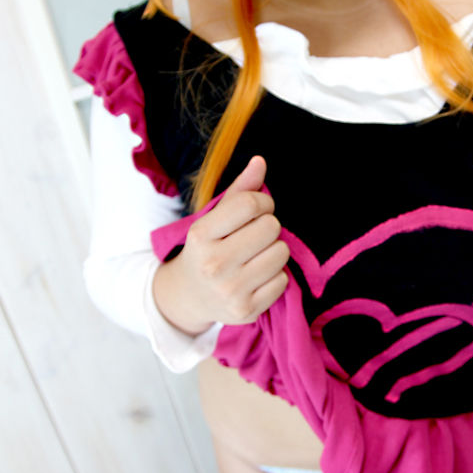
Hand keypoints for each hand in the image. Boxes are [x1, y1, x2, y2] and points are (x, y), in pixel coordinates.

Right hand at [152, 156, 289, 332]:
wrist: (189, 297)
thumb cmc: (208, 249)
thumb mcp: (214, 219)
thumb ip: (239, 190)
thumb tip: (260, 161)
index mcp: (201, 235)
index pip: (250, 203)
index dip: (263, 202)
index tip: (258, 209)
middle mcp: (214, 264)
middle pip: (271, 227)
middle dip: (268, 227)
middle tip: (254, 236)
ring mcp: (230, 290)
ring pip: (281, 253)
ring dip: (274, 251)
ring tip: (255, 256)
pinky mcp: (246, 311)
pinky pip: (283, 280)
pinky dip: (275, 276)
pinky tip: (256, 277)